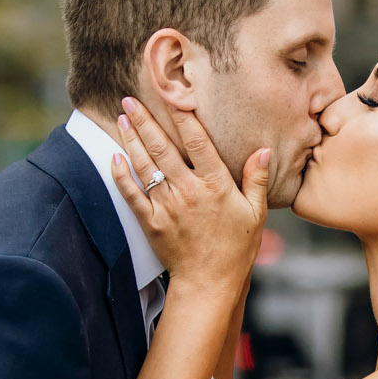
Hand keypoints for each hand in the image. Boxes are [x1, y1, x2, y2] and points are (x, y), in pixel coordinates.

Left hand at [109, 96, 269, 292]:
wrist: (210, 283)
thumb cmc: (237, 248)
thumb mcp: (256, 212)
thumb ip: (256, 179)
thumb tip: (263, 150)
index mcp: (216, 186)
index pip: (198, 142)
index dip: (184, 117)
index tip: (173, 95)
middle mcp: (189, 192)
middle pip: (163, 148)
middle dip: (145, 120)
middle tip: (130, 98)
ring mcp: (168, 207)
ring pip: (145, 166)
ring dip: (131, 139)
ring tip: (122, 117)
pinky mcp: (152, 222)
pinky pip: (132, 194)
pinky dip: (121, 174)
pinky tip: (114, 156)